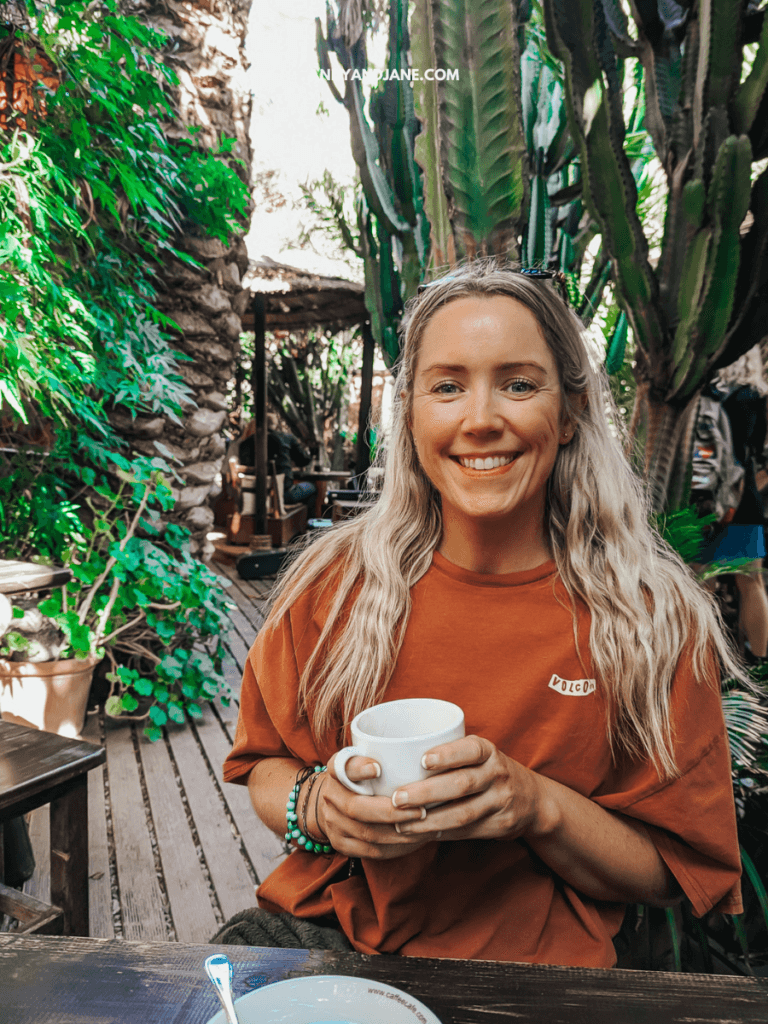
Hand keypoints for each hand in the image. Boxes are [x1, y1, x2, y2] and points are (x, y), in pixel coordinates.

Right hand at [316, 752, 443, 859]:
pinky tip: (414, 841)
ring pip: (367, 833)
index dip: (358, 768)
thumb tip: (427, 752)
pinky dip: (395, 848)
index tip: (378, 768)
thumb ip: (384, 756)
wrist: (332, 804)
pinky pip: (371, 851)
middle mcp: (330, 796)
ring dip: (399, 834)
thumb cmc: (361, 778)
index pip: (342, 766)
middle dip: (391, 812)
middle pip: (357, 808)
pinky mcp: (341, 844)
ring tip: (424, 828)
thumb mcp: (364, 759)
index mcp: (336, 770)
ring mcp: (333, 822)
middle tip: (421, 810)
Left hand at [385, 736, 553, 842]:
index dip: (447, 754)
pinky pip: (467, 831)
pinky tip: (420, 833)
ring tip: (402, 822)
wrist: (532, 799)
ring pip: (463, 813)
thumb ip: (449, 754)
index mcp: (488, 751)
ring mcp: (501, 801)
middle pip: (461, 784)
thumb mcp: (477, 754)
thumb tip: (395, 758)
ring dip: (430, 820)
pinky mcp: (500, 825)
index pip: (470, 749)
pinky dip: (441, 833)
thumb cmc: (487, 770)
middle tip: (397, 798)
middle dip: (426, 792)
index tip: (422, 760)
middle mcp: (498, 773)